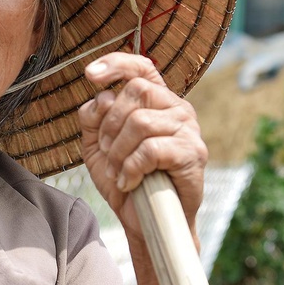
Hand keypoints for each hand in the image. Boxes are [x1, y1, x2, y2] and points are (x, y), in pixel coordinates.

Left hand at [77, 52, 207, 246]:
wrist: (146, 221)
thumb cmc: (125, 179)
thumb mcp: (97, 145)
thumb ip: (93, 118)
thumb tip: (100, 98)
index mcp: (156, 100)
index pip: (141, 67)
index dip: (117, 63)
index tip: (90, 74)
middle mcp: (176, 107)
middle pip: (135, 91)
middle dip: (110, 124)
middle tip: (107, 152)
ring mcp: (188, 129)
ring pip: (141, 121)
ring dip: (118, 151)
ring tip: (118, 171)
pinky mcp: (193, 153)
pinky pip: (151, 149)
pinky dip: (131, 168)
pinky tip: (129, 182)